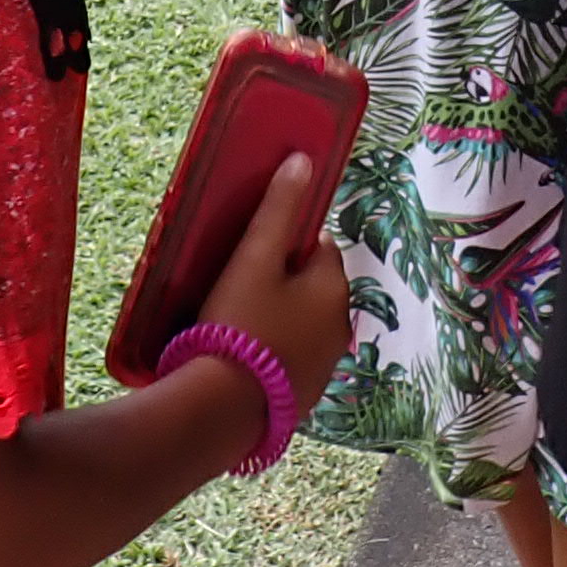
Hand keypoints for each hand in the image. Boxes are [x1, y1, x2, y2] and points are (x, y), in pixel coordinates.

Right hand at [196, 153, 350, 414]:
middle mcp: (340, 324)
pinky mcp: (307, 394)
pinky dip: (276, 350)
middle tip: (239, 286)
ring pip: (304, 321)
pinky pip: (294, 356)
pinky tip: (244, 354)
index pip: (319, 245)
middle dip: (284, 281)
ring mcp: (326, 364)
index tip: (252, 253)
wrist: (226, 407)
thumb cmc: (239, 322)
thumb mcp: (254, 257)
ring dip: (281, 316)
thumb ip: (278, 208)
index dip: (285, 243)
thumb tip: (303, 160)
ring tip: (237, 320)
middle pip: (313, 285)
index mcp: (333, 287)